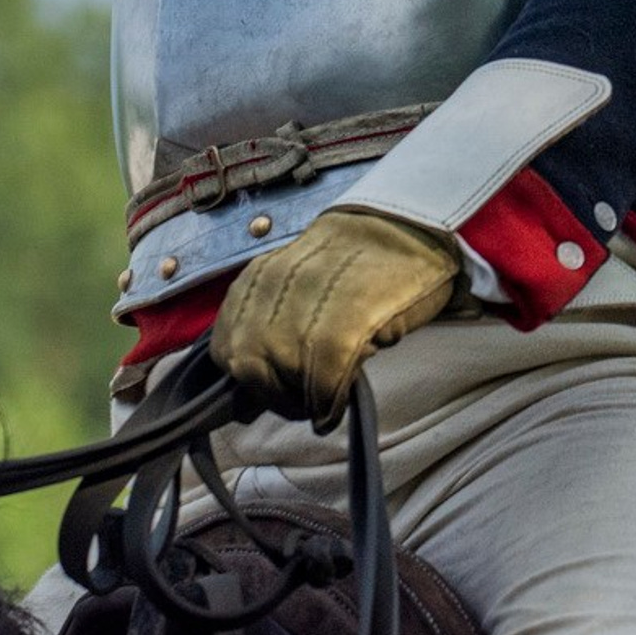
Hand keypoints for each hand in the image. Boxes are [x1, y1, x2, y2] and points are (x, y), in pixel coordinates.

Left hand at [212, 209, 460, 430]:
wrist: (410, 227)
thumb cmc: (357, 259)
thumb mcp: (297, 276)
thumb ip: (271, 312)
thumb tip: (258, 371)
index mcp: (258, 279)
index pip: (225, 348)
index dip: (247, 377)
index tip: (271, 387)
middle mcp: (275, 289)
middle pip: (250, 368)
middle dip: (272, 394)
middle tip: (300, 402)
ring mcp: (309, 304)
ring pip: (284, 377)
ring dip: (301, 400)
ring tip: (321, 399)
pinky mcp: (347, 323)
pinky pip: (323, 382)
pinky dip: (328, 403)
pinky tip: (336, 407)